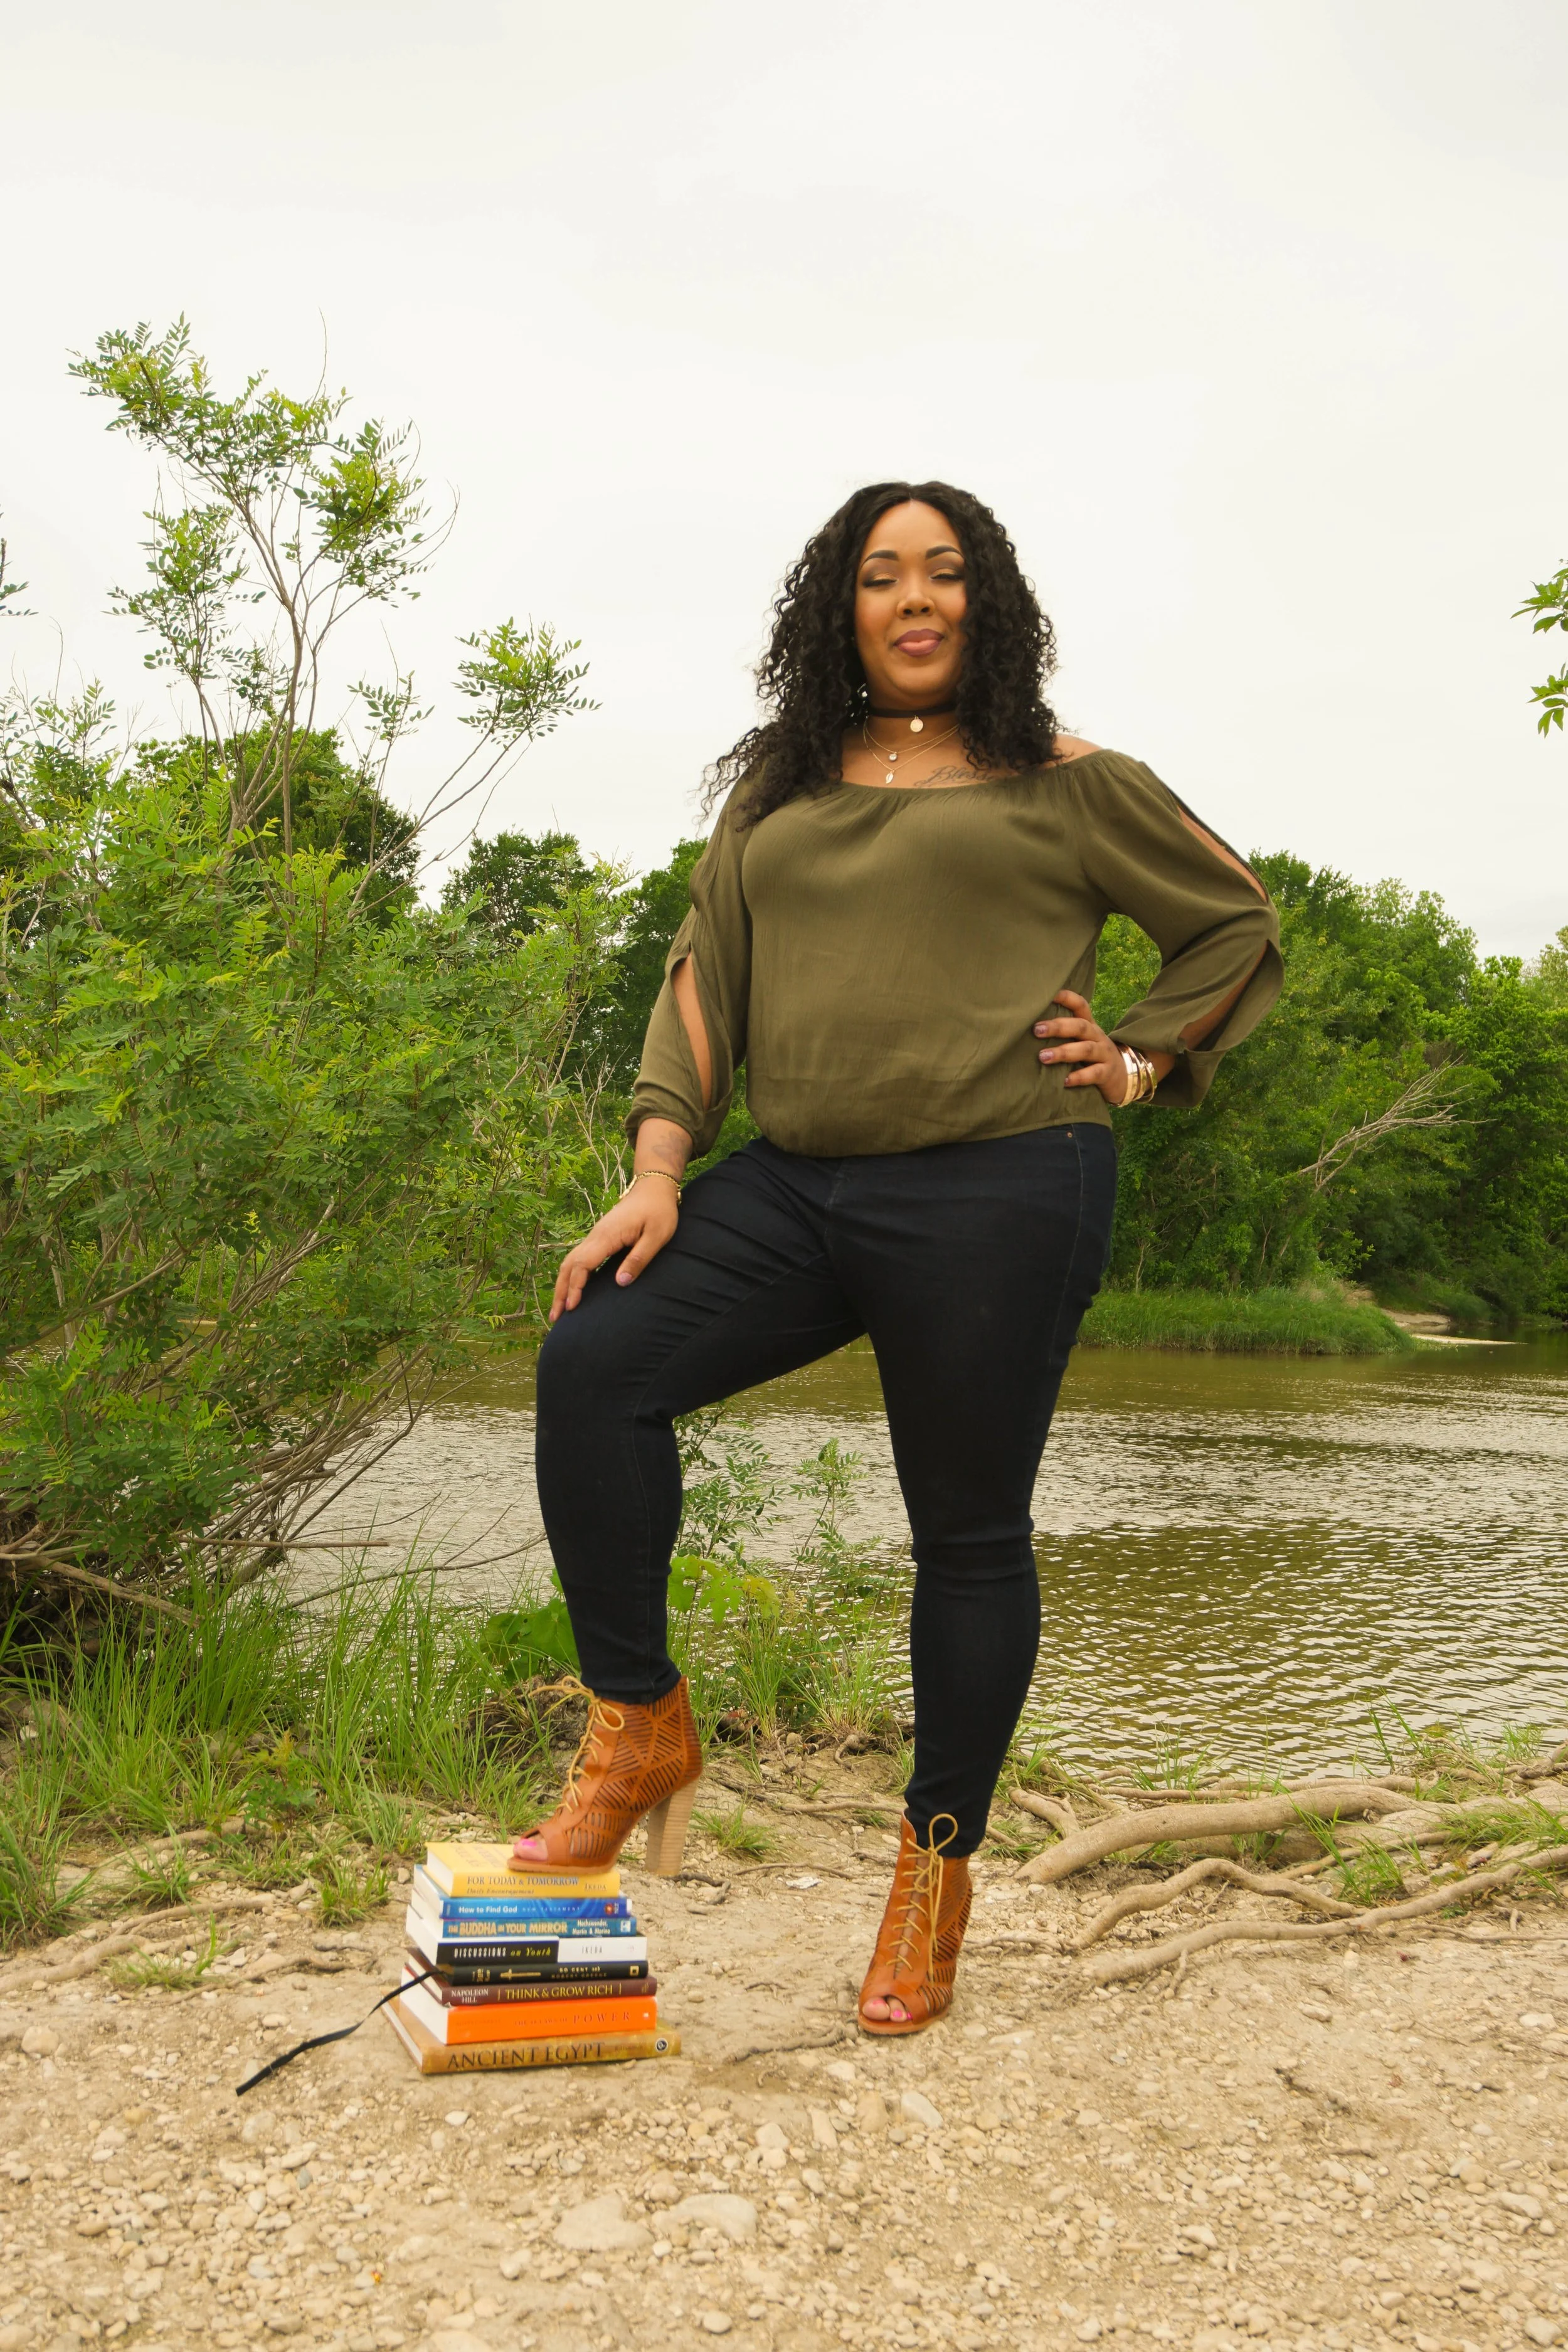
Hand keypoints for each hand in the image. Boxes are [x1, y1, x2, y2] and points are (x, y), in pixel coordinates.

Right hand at [550, 1178, 679, 1321]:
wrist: (653, 1188)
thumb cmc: (659, 1211)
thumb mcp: (657, 1236)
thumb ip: (639, 1258)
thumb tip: (620, 1282)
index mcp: (607, 1236)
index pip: (582, 1264)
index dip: (575, 1287)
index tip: (571, 1307)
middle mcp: (595, 1236)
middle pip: (569, 1265)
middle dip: (560, 1291)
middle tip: (555, 1317)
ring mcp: (595, 1237)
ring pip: (570, 1262)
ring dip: (563, 1285)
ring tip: (559, 1310)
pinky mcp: (600, 1239)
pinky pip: (579, 1259)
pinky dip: (571, 1276)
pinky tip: (572, 1289)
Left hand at [1034, 988, 1131, 1103]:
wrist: (1123, 1078)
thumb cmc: (1092, 1057)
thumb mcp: (1082, 1041)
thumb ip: (1064, 1033)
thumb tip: (1030, 1027)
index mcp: (1090, 1026)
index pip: (1081, 1006)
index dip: (1067, 998)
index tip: (1048, 994)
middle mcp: (1098, 1037)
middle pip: (1081, 1027)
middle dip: (1058, 1027)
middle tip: (1036, 1030)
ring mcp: (1105, 1055)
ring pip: (1086, 1050)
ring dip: (1063, 1052)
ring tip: (1043, 1056)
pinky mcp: (1107, 1073)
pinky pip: (1094, 1074)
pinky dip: (1078, 1076)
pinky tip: (1063, 1081)